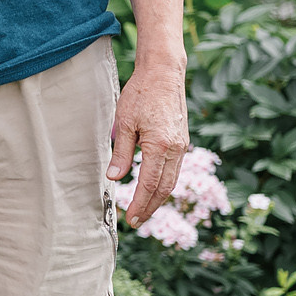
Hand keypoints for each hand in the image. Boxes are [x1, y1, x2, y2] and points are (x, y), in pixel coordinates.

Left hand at [108, 54, 189, 226]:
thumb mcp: (124, 123)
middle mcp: (176, 148)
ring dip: (158, 198)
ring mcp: (182, 145)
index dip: (140, 203)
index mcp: (160, 145)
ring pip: (172, 180)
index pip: (150, 184)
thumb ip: (121, 153)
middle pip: (165, 188)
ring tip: (143, 210)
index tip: (130, 217)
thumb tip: (114, 178)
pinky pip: (174, 169)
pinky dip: (164, 184)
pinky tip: (153, 189)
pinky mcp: (182, 140)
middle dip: (150, 207)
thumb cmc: (141, 94)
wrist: (164, 73)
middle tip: (136, 221)